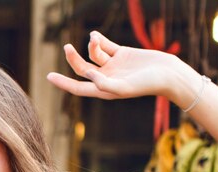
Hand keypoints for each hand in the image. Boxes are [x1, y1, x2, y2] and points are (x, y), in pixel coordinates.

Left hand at [47, 31, 189, 102]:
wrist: (168, 74)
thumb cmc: (147, 84)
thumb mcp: (124, 87)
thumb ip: (105, 83)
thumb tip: (88, 73)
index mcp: (104, 90)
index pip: (78, 87)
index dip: (63, 83)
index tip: (49, 76)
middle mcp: (106, 78)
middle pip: (82, 68)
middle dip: (73, 59)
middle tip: (66, 48)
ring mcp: (114, 65)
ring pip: (94, 55)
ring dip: (91, 46)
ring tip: (94, 39)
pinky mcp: (122, 53)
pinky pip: (105, 46)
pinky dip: (99, 40)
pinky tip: (94, 35)